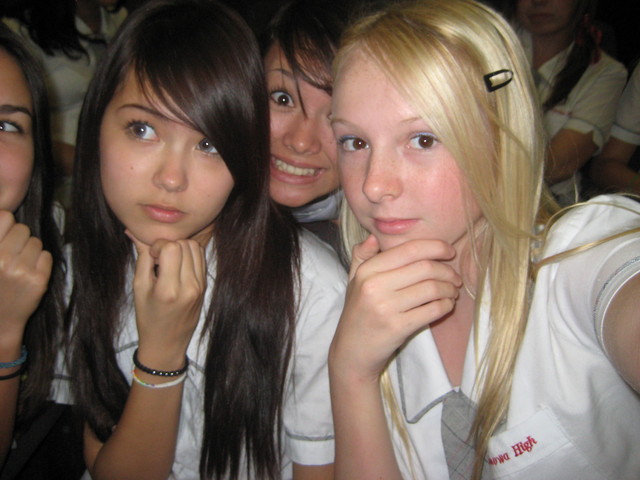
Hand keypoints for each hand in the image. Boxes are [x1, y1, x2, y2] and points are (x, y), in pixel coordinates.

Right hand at [0, 210, 51, 344]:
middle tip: (12, 254)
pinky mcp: (38, 280)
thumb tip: (8, 213)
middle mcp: (1, 259)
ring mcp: (21, 270)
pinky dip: (40, 262)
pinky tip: (29, 273)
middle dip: (19, 239)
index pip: (5, 217)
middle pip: (23, 229)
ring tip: (19, 265)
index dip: (6, 225)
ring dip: (30, 251)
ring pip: (36, 241)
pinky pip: (47, 255)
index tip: (4, 236)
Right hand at [127, 230, 205, 368]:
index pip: (171, 248)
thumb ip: (141, 258)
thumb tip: (136, 232)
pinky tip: (177, 265)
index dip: (158, 245)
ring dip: (180, 247)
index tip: (151, 256)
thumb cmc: (148, 318)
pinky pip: (201, 258)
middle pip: (184, 245)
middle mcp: (188, 287)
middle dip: (169, 245)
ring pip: (195, 248)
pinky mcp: (205, 285)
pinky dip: (189, 255)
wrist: (167, 343)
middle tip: (158, 258)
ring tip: (167, 261)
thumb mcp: (139, 288)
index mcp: (168, 290)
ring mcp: (200, 286)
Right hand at [330, 235, 460, 382]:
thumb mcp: (354, 281)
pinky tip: (446, 305)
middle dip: (447, 270)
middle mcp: (374, 286)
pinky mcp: (398, 327)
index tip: (448, 251)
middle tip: (454, 276)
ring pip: (432, 289)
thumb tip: (374, 237)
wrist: (352, 351)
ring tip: (452, 291)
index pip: (409, 250)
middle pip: (425, 268)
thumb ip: (362, 256)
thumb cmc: (358, 312)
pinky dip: (446, 305)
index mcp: (367, 270)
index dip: (435, 247)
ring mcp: (386, 308)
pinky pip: (432, 310)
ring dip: (449, 288)